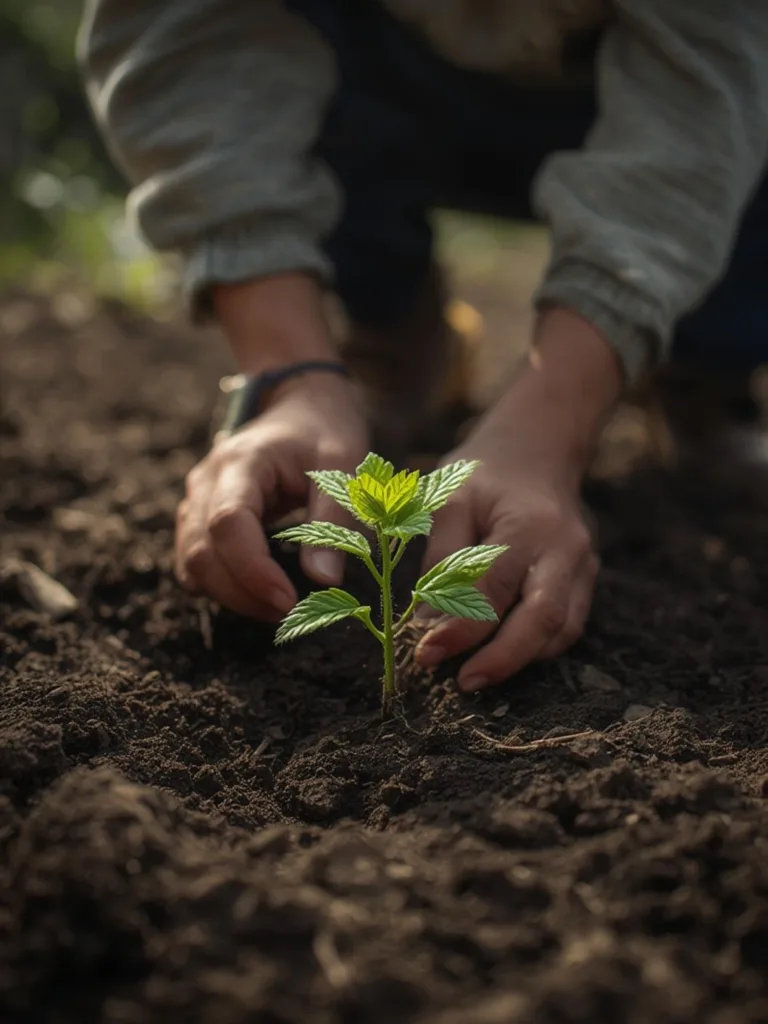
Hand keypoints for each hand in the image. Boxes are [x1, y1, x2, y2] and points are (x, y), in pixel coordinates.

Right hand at [175, 273, 368, 619]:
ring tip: (279, 608)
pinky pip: (195, 561)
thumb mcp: (343, 464)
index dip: (252, 570)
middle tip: (290, 613)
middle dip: (242, 592)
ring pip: (192, 562)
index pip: (228, 524)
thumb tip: (324, 581)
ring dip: (230, 595)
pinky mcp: (199, 516)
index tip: (288, 600)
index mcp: (241, 462)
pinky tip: (258, 593)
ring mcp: (197, 499)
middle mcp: (206, 481)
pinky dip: (220, 586)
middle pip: (201, 552)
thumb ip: (334, 520)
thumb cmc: (324, 428)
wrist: (298, 400)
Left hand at [415, 309, 621, 690]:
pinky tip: (502, 655)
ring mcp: (584, 565)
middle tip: (463, 684)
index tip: (425, 654)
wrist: (539, 449)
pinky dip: (536, 648)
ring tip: (477, 674)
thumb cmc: (485, 474)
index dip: (460, 627)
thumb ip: (442, 561)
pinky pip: (567, 626)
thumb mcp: (450, 501)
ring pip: (562, 631)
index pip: (494, 588)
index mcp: (529, 523)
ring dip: (520, 659)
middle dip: (503, 659)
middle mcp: (566, 548)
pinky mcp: (586, 578)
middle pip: (544, 619)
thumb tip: (429, 627)